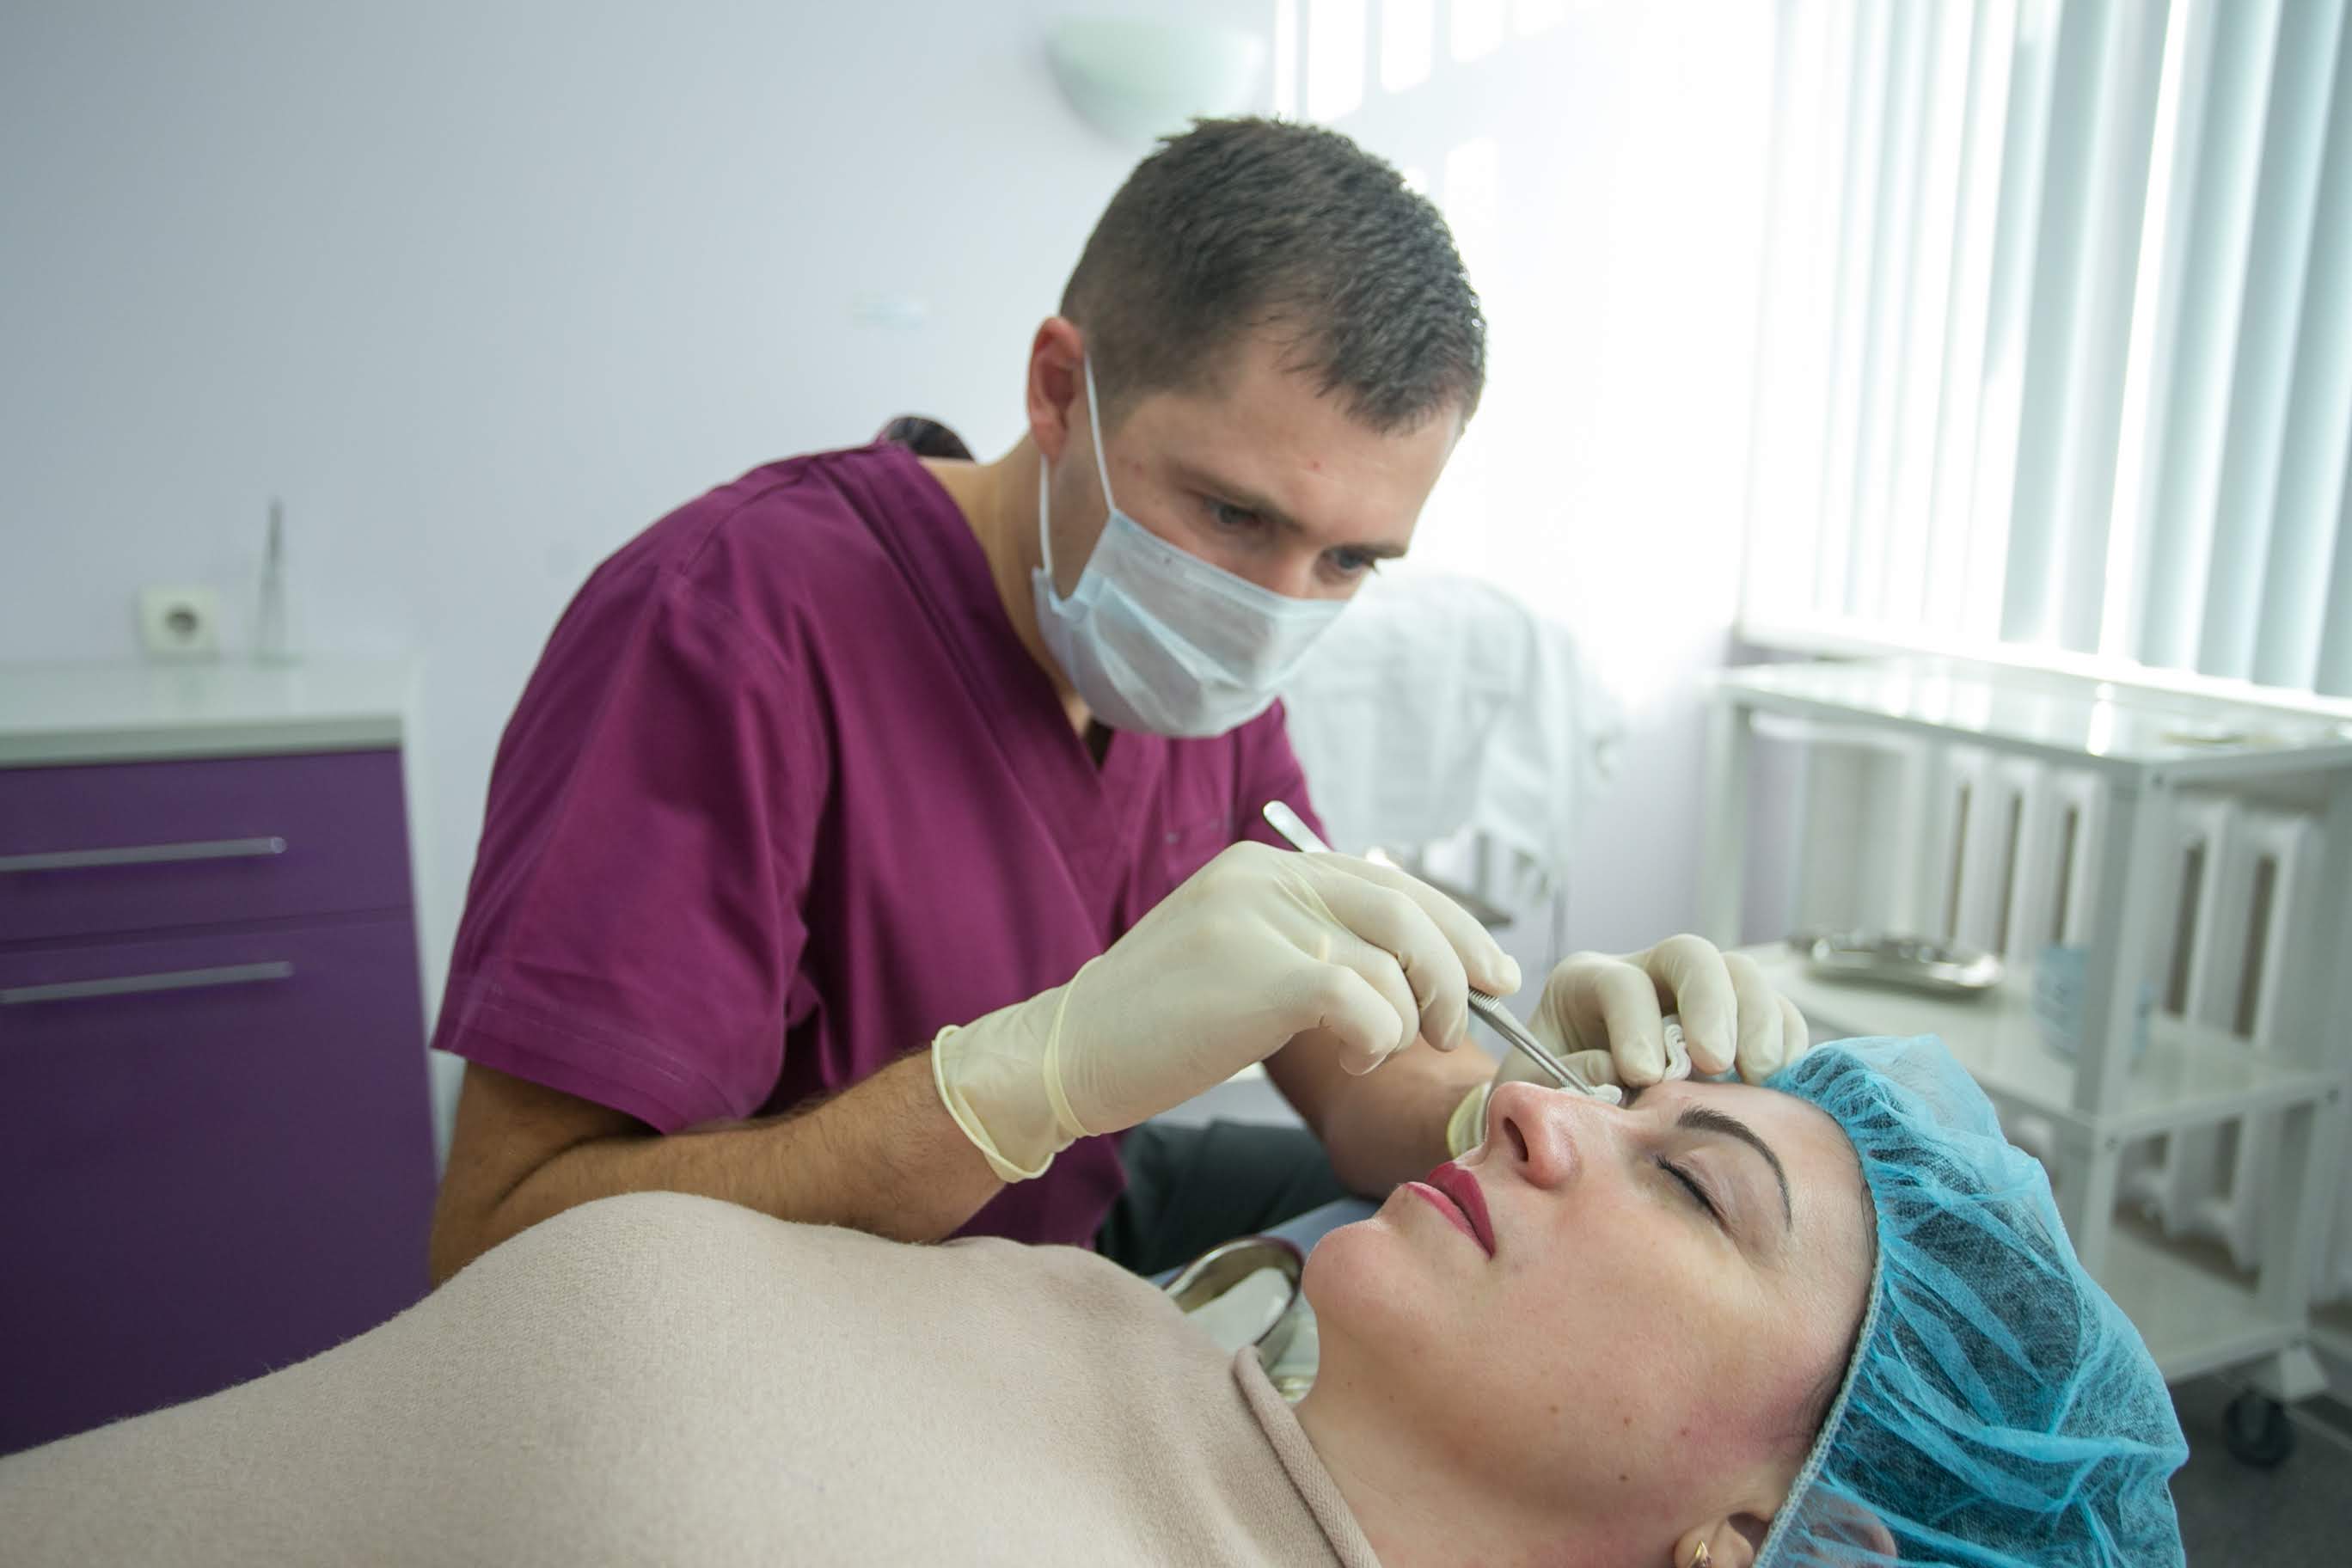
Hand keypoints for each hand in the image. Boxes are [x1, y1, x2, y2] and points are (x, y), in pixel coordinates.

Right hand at [933, 842, 1520, 1181]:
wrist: (1066, 1055)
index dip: (1454, 926)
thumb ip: (1305, 940)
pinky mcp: (1256, 973)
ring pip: (1388, 960)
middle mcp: (1262, 876)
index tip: (1492, 971)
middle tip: (1461, 1025)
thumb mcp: (1234, 956)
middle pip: (1403, 908)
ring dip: (1407, 1018)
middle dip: (1454, 970)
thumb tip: (1403, 966)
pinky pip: (1361, 999)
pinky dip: (1377, 1037)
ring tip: (1381, 1052)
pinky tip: (1355, 1059)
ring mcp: (1257, 919)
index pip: (1384, 879)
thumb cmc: (1155, 1027)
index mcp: (1260, 867)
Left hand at [1444, 936, 1808, 1157]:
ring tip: (1756, 1078)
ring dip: (1759, 1023)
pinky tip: (1777, 1087)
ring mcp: (1697, 997)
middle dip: (1710, 1004)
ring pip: (1743, 976)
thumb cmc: (1548, 1102)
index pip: (1621, 982)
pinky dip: (1787, 1045)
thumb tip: (1615, 1075)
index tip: (1643, 1076)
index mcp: (1586, 983)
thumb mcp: (1534, 1092)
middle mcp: (1646, 976)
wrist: (1572, 1125)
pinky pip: (1779, 1015)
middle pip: (1691, 955)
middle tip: (1717, 1063)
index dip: (1636, 1025)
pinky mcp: (1738, 1026)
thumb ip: (1563, 1082)